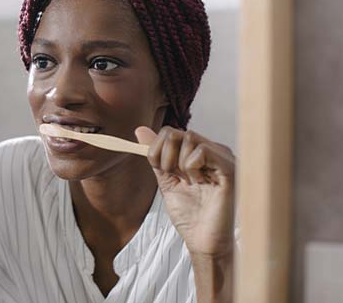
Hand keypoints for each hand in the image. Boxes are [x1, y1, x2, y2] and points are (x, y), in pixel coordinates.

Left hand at [135, 126, 234, 256]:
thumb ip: (156, 155)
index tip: (163, 172)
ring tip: (192, 183)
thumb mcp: (166, 179)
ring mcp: (223, 157)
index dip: (156, 150)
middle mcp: (213, 150)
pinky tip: (202, 184)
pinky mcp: (229, 167)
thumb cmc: (189, 214)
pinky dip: (192, 168)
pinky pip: (201, 151)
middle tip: (176, 178)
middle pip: (176, 132)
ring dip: (179, 164)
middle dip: (165, 158)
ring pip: (188, 137)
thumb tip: (140, 130)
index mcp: (199, 152)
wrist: (202, 239)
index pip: (169, 132)